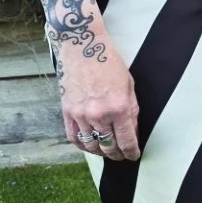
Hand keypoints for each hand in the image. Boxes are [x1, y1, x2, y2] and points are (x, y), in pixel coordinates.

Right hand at [57, 29, 139, 160]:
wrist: (82, 46)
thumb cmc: (108, 62)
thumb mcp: (129, 85)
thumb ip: (132, 110)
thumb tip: (133, 131)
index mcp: (118, 107)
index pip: (126, 141)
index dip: (132, 152)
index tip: (133, 155)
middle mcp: (99, 114)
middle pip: (109, 146)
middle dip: (118, 155)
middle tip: (122, 155)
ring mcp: (81, 114)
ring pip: (91, 145)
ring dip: (100, 152)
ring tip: (107, 151)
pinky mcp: (67, 112)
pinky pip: (74, 137)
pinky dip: (83, 145)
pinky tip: (89, 146)